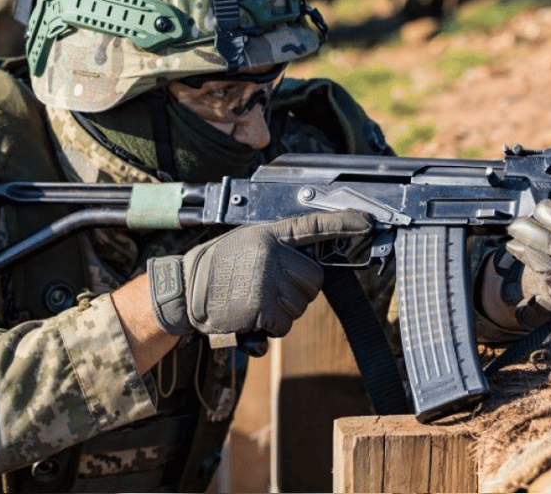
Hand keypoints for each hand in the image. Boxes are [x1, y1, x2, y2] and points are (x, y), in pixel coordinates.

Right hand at [147, 211, 372, 351]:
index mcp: (268, 234)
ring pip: (301, 306)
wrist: (184, 290)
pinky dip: (270, 327)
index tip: (367, 223)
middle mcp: (271, 254)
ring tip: (253, 300)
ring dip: (282, 312)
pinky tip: (249, 315)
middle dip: (298, 291)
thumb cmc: (216, 268)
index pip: (311, 226)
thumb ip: (278, 249)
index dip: (342, 224)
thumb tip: (310, 267)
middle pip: (314, 280)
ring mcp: (267, 280)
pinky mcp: (261, 306)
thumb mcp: (246, 244)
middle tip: (268, 289)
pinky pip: (284, 324)